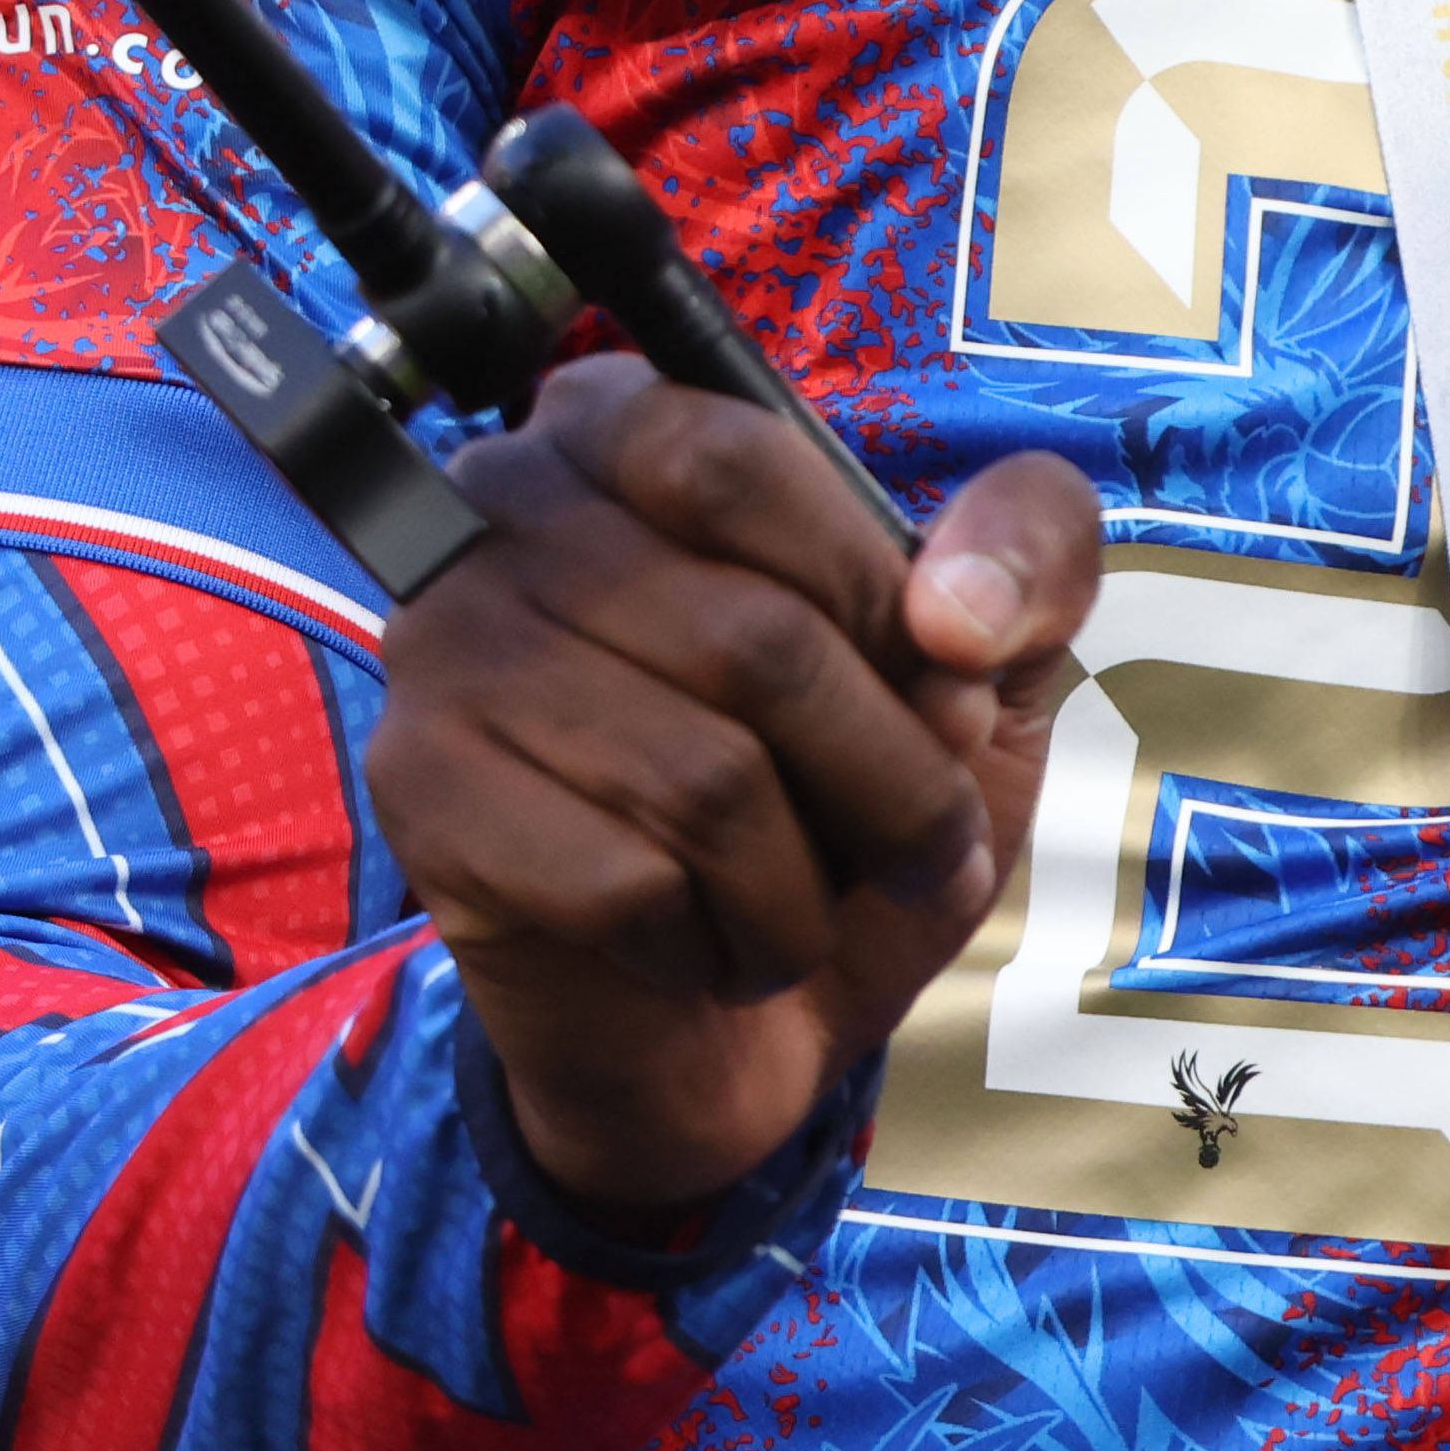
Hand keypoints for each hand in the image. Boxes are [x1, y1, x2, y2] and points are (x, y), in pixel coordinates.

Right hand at [361, 355, 1097, 1228]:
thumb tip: (953, 612)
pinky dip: (711, 945)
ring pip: (701, 778)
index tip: (948, 691)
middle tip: (926, 848)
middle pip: (751, 638)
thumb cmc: (845, 801)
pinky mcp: (421, 798)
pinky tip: (699, 946)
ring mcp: (445, 653)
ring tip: (808, 910)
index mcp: (624, 423)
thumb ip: (1028, 552)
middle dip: (889, 781)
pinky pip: (625, 883)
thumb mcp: (990, 656)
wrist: (729, 1027)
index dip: (875, 596)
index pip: (746, 461)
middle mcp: (502, 507)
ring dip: (806, 890)